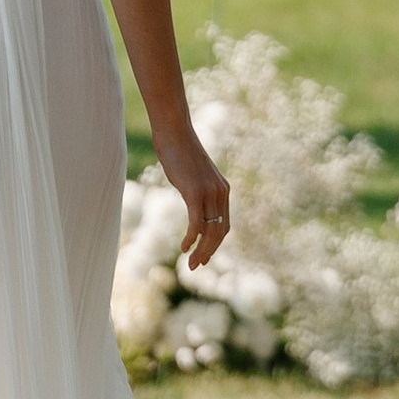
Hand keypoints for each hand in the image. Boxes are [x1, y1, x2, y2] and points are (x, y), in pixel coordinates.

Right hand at [156, 126, 230, 273]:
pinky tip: (183, 247)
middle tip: (196, 266)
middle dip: (209, 252)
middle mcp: (220, 192)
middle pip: (219, 231)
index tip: (203, 256)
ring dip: (200, 250)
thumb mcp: (193, 175)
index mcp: (222, 190)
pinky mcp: (195, 192)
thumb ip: (197, 190)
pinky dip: (191, 239)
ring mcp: (209, 193)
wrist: (174, 133)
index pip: (224, 225)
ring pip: (210, 230)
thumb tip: (192, 200)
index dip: (214, 244)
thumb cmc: (179, 152)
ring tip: (190, 263)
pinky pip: (196, 223)